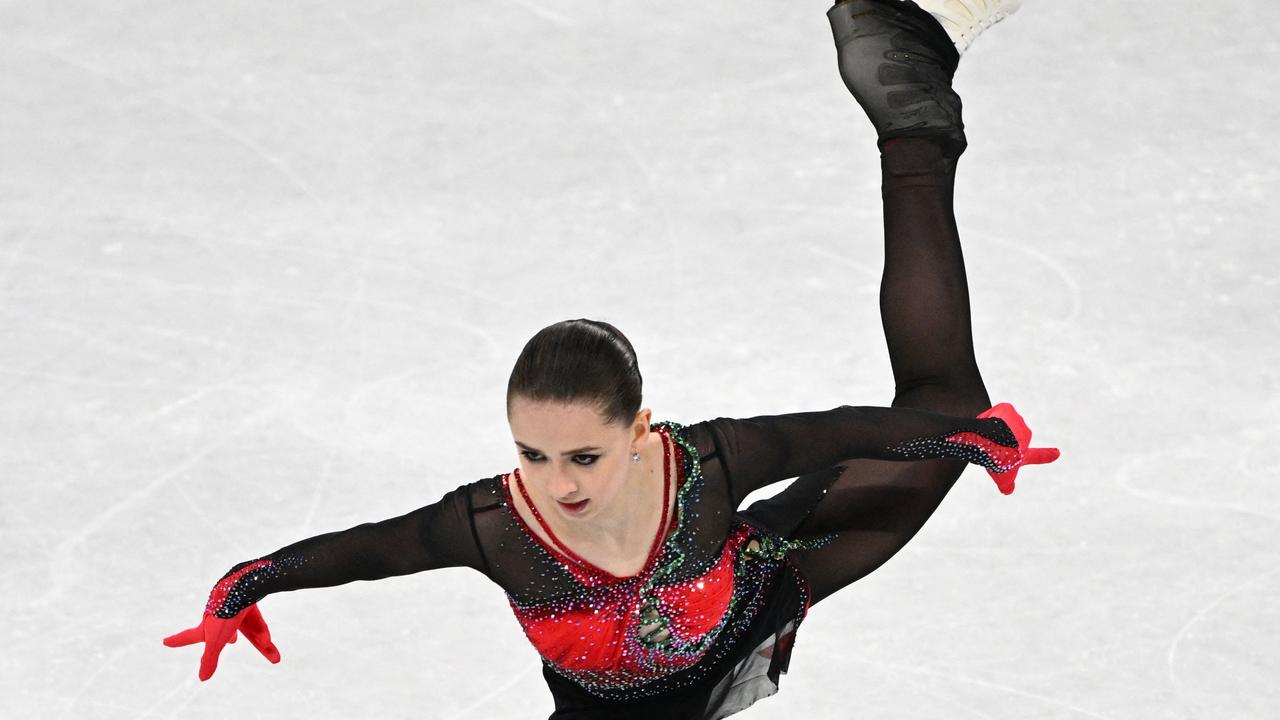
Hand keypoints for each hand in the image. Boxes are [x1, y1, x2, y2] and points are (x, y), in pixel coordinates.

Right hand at [163, 604, 279, 680]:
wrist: (242, 585)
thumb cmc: (225, 614)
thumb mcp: (215, 641)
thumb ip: (209, 659)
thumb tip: (202, 678)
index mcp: (207, 624)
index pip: (189, 637)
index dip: (178, 641)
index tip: (164, 642)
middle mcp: (219, 615)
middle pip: (223, 632)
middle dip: (226, 638)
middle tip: (231, 641)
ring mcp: (234, 607)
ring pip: (247, 626)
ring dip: (257, 638)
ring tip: (264, 642)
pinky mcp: (250, 600)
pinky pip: (257, 619)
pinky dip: (262, 631)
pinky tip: (268, 640)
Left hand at [977, 403, 1060, 494]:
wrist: (992, 442)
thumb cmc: (998, 461)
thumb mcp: (1003, 478)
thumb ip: (1007, 485)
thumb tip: (1008, 491)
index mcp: (1024, 454)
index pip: (1037, 456)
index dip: (1047, 455)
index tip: (1057, 453)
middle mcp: (1025, 436)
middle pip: (1008, 437)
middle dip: (998, 440)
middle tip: (988, 447)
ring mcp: (1018, 421)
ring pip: (1000, 424)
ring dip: (992, 429)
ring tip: (985, 437)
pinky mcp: (1008, 409)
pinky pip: (995, 412)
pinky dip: (989, 416)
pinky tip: (985, 424)